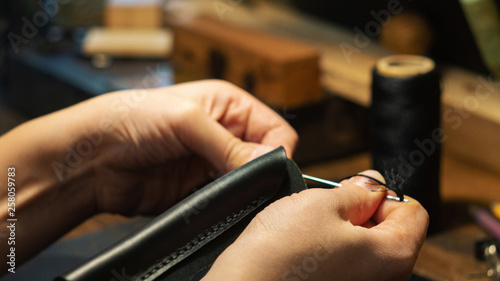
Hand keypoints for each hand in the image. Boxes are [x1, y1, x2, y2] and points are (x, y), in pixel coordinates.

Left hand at [76, 80, 297, 214]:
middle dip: (255, 170)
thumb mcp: (186, 120)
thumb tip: (268, 163)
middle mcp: (224, 134)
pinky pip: (225, 201)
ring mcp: (212, 164)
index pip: (275, 130)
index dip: (274, 149)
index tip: (260, 165)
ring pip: (247, 183)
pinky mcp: (199, 190)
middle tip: (234, 176)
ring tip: (216, 186)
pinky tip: (208, 200)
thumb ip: (230, 144)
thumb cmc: (131, 119)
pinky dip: (223, 204)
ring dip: (238, 188)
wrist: (92, 158)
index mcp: (229, 106)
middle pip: (264, 158)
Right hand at [203, 170, 428, 280]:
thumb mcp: (323, 203)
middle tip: (330, 206)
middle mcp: (386, 279)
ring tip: (314, 227)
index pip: (412, 211)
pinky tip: (309, 245)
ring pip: (366, 245)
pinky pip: (348, 261)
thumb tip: (373, 183)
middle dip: (363, 211)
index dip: (382, 194)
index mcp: (394, 256)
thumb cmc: (282, 251)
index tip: (356, 193)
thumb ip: (358, 190)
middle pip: (391, 229)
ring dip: (345, 227)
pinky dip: (333, 248)